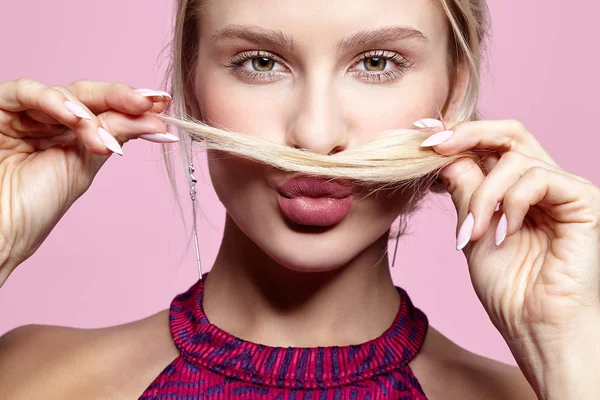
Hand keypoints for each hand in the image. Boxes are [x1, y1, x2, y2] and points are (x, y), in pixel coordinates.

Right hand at [0, 78, 178, 286]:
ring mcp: (24, 113)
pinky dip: (55, 102)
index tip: (163, 105)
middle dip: (122, 98)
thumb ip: (114, 135)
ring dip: (91, 112)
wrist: (0, 230)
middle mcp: (49, 119)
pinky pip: (27, 92)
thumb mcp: (85, 165)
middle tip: (150, 104)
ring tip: (105, 140)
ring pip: (65, 92)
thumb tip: (157, 120)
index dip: (133, 104)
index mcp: (71, 133)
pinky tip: (78, 121)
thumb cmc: (35, 206)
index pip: (105, 109)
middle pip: (89, 95)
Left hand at [416, 118, 599, 393]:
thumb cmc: (507, 287)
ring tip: (474, 232)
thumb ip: (465, 190)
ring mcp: (564, 190)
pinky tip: (505, 232)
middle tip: (433, 146)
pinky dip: (511, 201)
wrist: (533, 326)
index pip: (490, 146)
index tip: (421, 136)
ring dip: (483, 194)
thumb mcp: (472, 229)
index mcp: (516, 189)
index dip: (456, 135)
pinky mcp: (584, 201)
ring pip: (515, 158)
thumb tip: (446, 154)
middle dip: (466, 134)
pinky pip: (539, 178)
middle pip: (509, 133)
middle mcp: (543, 183)